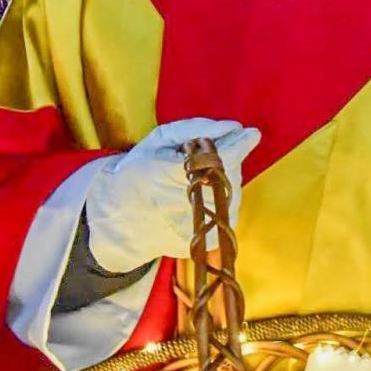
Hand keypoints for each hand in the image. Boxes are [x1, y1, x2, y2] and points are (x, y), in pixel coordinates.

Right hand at [86, 118, 261, 272]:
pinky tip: (203, 198)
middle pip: (227, 177)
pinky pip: (226, 217)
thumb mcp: (159, 140)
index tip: (252, 133)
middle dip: (227, 162)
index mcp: (165, 173)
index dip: (238, 145)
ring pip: (231, 197)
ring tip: (202, 179)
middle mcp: (178, 204)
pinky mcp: (196, 243)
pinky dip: (221, 203)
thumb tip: (235, 127)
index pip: (215, 158)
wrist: (118, 217)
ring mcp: (189, 228)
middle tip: (210, 158)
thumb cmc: (140, 170)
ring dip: (225, 183)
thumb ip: (196, 128)